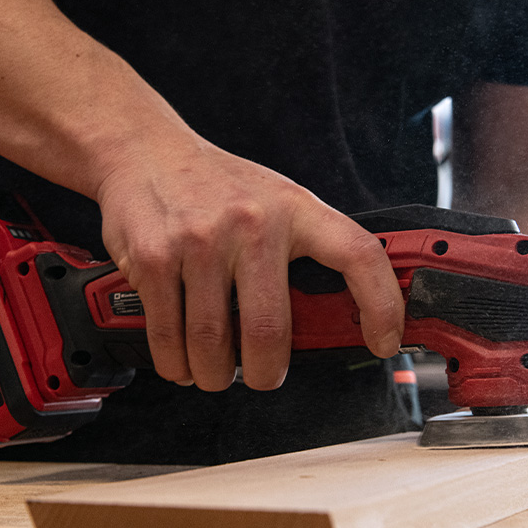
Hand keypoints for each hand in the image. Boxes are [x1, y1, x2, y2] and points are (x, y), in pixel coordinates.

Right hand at [95, 134, 404, 392]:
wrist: (143, 150)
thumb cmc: (216, 185)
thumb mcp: (275, 201)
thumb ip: (304, 249)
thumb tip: (336, 316)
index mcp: (295, 209)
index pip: (357, 254)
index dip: (382, 304)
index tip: (384, 340)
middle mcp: (252, 223)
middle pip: (268, 331)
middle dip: (264, 373)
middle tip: (261, 376)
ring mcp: (200, 241)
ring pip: (212, 344)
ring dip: (213, 375)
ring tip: (213, 373)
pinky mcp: (154, 258)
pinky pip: (168, 335)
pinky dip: (175, 363)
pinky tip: (181, 362)